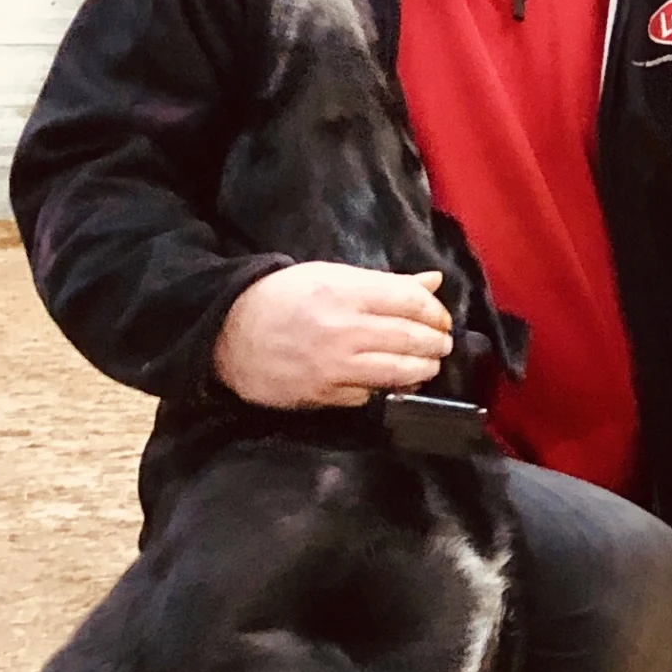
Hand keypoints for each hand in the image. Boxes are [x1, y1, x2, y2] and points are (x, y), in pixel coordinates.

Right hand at [214, 262, 449, 407]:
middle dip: (437, 342)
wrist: (228, 335)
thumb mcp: (329, 276)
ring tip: (429, 364)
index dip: (435, 311)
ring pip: (400, 371)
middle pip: (412, 337)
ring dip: (424, 368)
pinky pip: (374, 395)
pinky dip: (392, 389)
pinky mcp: (327, 395)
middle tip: (443, 343)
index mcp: (344, 292)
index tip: (441, 318)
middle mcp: (343, 329)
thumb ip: (384, 282)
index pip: (410, 301)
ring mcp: (335, 366)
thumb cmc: (282, 299)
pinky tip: (399, 383)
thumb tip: (433, 282)